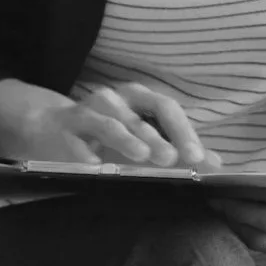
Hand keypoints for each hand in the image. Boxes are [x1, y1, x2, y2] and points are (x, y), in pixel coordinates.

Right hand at [2, 80, 219, 167]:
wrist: (48, 127)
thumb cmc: (104, 136)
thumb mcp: (142, 140)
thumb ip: (177, 149)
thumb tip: (217, 165)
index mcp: (137, 99)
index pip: (165, 109)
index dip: (183, 131)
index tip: (198, 157)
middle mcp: (113, 100)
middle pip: (140, 114)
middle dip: (157, 137)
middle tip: (172, 159)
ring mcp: (86, 112)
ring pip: (108, 122)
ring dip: (126, 139)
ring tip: (141, 157)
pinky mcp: (63, 128)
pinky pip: (76, 139)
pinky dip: (86, 152)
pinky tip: (94, 166)